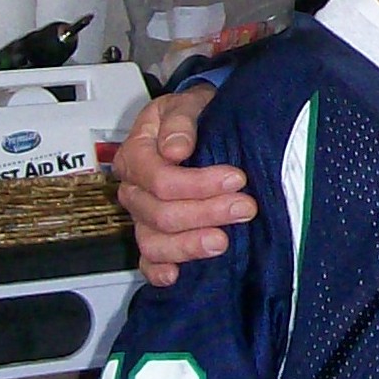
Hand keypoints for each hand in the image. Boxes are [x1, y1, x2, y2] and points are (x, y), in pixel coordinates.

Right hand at [112, 87, 254, 286]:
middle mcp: (135, 189)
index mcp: (136, 155)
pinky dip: (159, 271)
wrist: (200, 124)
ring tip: (223, 241)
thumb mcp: (186, 104)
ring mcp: (143, 216)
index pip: (159, 180)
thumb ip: (180, 121)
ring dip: (190, 244)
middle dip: (206, 212)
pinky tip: (177, 275)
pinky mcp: (155, 235)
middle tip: (244, 207)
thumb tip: (176, 148)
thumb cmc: (191, 115)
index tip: (236, 178)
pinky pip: (147, 260)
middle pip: (161, 213)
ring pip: (154, 241)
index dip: (198, 183)